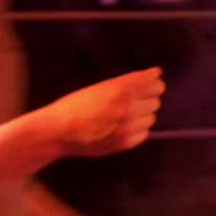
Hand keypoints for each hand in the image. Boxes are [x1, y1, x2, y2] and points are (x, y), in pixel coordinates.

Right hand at [41, 69, 164, 156]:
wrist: (56, 132)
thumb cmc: (77, 105)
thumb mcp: (102, 87)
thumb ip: (132, 80)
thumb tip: (158, 72)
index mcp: (121, 90)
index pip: (156, 86)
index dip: (153, 86)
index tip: (147, 87)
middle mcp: (127, 109)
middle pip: (156, 102)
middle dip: (145, 101)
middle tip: (126, 103)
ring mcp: (127, 128)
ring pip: (151, 118)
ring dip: (141, 116)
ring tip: (119, 117)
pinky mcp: (125, 143)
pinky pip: (144, 133)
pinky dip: (135, 130)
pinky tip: (118, 128)